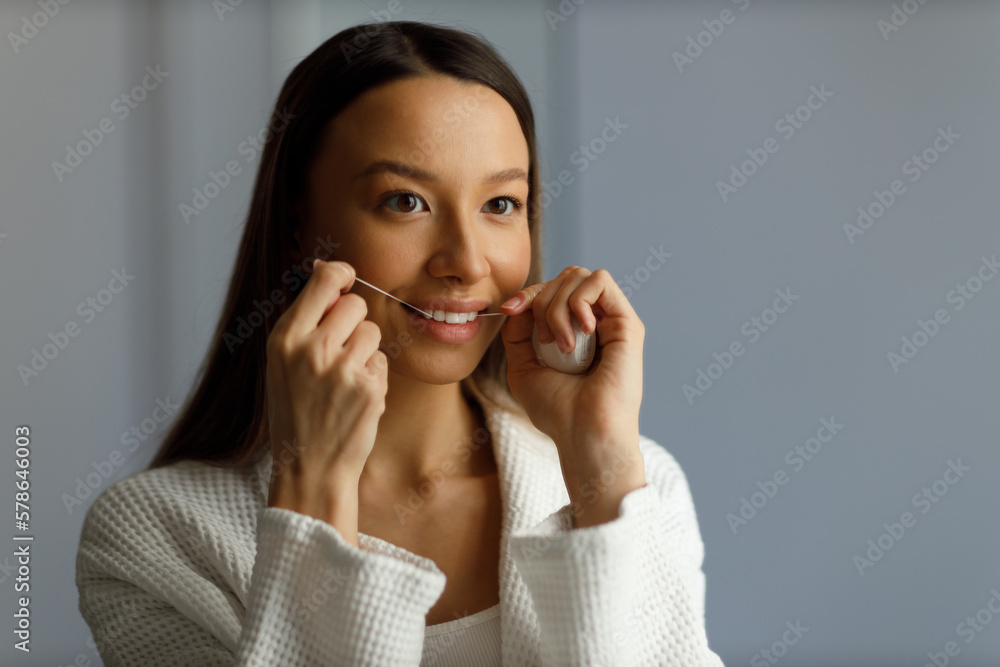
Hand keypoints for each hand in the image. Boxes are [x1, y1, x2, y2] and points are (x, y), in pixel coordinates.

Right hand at [264, 259, 387, 544]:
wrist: (308, 469)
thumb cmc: (296, 414)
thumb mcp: (282, 364)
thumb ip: (304, 320)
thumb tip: (325, 269)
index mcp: (284, 340)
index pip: (323, 280)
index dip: (341, 274)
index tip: (346, 280)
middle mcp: (312, 350)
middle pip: (355, 304)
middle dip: (354, 321)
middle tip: (341, 350)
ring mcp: (342, 370)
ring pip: (372, 332)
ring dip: (365, 351)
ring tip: (344, 380)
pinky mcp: (369, 388)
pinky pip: (381, 360)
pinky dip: (374, 376)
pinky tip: (354, 399)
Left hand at [500, 266, 645, 524]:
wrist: (582, 434)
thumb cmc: (557, 410)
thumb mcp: (523, 366)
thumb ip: (518, 332)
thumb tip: (519, 303)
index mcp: (574, 331)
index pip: (552, 289)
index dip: (528, 293)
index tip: (509, 310)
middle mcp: (595, 322)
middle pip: (564, 277)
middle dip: (541, 300)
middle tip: (544, 341)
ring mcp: (612, 321)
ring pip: (578, 276)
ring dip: (558, 306)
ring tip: (561, 345)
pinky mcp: (627, 323)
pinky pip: (600, 282)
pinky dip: (579, 301)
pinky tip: (580, 331)